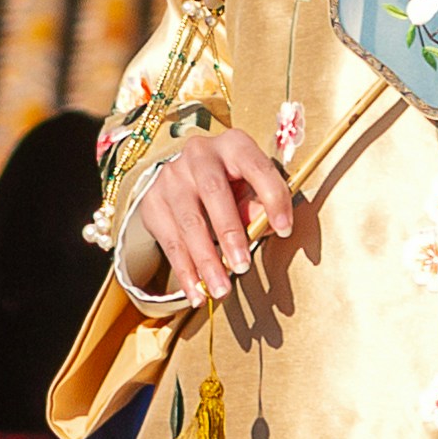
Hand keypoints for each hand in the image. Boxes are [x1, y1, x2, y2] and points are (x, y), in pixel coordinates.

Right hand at [131, 130, 297, 300]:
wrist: (185, 177)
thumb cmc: (233, 184)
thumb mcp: (253, 188)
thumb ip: (261, 205)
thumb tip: (267, 226)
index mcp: (234, 145)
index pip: (256, 167)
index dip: (273, 198)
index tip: (284, 230)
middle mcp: (199, 154)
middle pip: (214, 193)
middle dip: (230, 233)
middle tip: (243, 266)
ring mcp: (171, 176)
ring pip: (189, 222)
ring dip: (206, 261)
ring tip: (221, 290)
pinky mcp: (153, 201)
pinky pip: (169, 241)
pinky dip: (184, 271)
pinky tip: (196, 293)